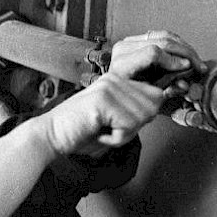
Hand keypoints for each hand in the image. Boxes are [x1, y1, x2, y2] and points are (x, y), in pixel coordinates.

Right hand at [38, 73, 163, 155]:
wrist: (51, 135)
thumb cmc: (82, 130)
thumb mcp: (115, 116)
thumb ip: (138, 109)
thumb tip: (166, 99)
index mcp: (118, 79)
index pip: (156, 94)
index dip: (145, 114)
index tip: (121, 124)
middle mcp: (115, 79)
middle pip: (154, 106)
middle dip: (136, 126)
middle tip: (109, 128)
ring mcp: (109, 87)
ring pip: (143, 117)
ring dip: (124, 133)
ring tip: (102, 129)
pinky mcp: (103, 100)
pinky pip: (129, 125)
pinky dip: (116, 138)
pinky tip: (98, 131)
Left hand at [109, 30, 206, 97]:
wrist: (114, 93)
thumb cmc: (129, 98)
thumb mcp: (148, 96)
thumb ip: (166, 87)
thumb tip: (185, 82)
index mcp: (122, 65)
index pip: (153, 53)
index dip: (173, 60)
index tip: (187, 68)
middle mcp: (123, 49)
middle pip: (161, 41)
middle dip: (185, 53)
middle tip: (199, 66)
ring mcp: (128, 42)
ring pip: (164, 35)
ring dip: (184, 47)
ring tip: (195, 61)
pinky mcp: (134, 40)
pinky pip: (160, 35)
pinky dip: (177, 44)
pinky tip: (186, 55)